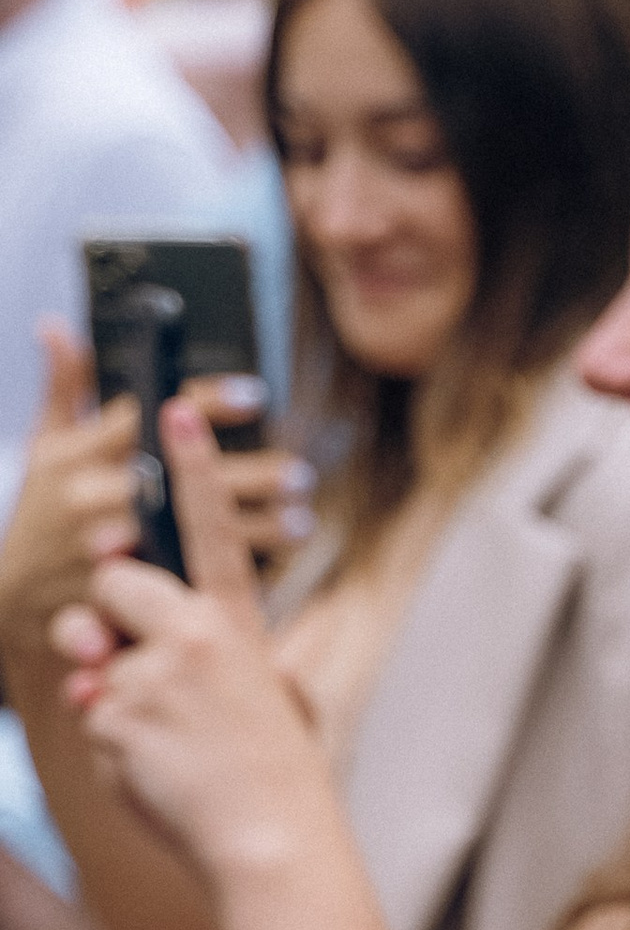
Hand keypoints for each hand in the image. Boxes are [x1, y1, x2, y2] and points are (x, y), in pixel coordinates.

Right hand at [0, 325, 308, 654]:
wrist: (13, 602)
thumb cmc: (41, 514)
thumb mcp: (44, 446)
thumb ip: (64, 387)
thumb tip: (56, 327)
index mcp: (80, 457)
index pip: (148, 417)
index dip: (205, 402)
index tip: (256, 395)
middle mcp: (96, 500)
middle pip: (185, 481)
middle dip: (248, 476)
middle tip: (299, 473)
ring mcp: (113, 551)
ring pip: (198, 537)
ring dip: (257, 530)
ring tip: (301, 521)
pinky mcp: (128, 597)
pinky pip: (193, 583)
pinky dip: (235, 574)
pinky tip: (276, 566)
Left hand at [55, 394, 334, 877]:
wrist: (272, 843)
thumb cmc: (269, 775)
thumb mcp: (258, 695)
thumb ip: (185, 655)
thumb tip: (95, 655)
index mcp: (238, 626)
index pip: (210, 531)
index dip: (193, 469)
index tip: (175, 411)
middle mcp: (196, 636)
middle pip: (116, 588)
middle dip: (112, 627)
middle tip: (155, 679)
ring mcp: (155, 674)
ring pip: (95, 660)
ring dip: (113, 699)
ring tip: (170, 744)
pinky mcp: (119, 715)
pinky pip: (90, 715)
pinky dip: (113, 749)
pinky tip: (160, 773)